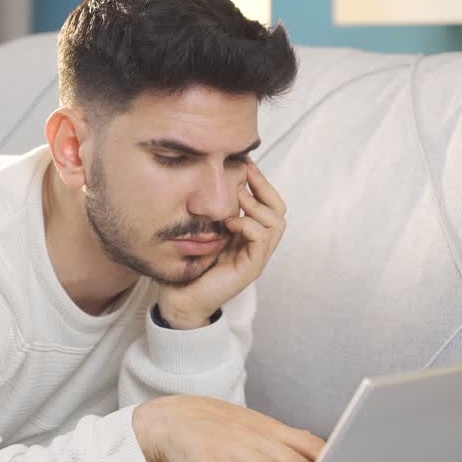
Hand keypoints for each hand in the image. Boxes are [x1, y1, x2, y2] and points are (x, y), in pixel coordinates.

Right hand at [131, 395, 325, 461]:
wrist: (171, 418)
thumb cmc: (216, 425)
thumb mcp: (255, 425)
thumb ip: (286, 440)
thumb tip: (320, 450)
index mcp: (269, 430)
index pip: (308, 443)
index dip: (329, 460)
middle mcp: (255, 438)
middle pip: (293, 459)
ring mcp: (232, 450)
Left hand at [157, 160, 286, 328]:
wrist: (181, 298)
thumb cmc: (189, 265)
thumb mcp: (204, 230)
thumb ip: (214, 212)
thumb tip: (213, 180)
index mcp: (248, 235)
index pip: (270, 204)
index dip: (262, 183)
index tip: (246, 163)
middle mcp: (257, 246)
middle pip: (280, 211)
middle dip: (264, 188)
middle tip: (245, 174)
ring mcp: (256, 258)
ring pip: (276, 223)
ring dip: (256, 206)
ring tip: (235, 200)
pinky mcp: (250, 268)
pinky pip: (262, 238)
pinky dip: (248, 224)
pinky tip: (229, 223)